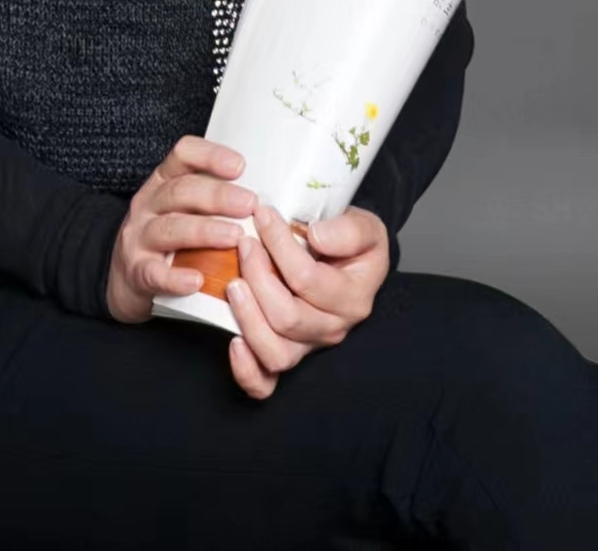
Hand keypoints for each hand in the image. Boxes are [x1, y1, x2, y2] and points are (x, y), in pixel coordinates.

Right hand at [106, 135, 256, 323]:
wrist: (124, 278)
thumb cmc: (167, 239)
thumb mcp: (182, 208)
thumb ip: (212, 199)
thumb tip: (266, 200)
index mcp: (163, 182)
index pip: (182, 155)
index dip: (210, 156)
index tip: (240, 165)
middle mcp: (149, 204)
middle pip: (180, 191)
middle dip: (217, 195)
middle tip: (249, 203)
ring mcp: (139, 237)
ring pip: (169, 228)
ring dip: (204, 231)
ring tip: (234, 236)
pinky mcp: (137, 272)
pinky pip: (155, 273)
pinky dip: (176, 278)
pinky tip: (198, 280)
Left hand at [226, 203, 390, 399]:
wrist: (350, 259)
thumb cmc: (352, 243)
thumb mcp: (364, 227)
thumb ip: (348, 230)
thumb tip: (316, 236)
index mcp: (352, 298)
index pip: (307, 279)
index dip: (278, 245)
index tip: (261, 214)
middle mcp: (331, 328)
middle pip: (287, 317)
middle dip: (257, 276)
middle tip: (243, 243)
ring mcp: (308, 346)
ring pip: (275, 352)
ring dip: (248, 318)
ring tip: (232, 284)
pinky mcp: (288, 355)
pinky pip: (266, 383)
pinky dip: (247, 371)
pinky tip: (233, 343)